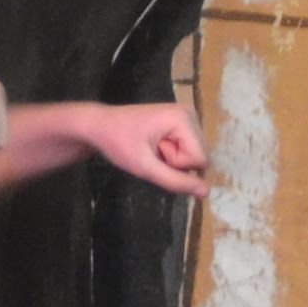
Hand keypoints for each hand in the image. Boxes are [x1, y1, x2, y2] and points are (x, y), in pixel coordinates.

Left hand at [72, 102, 209, 195]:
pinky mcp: (181, 122)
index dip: (176, 166)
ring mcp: (187, 116)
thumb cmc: (118, 143)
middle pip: (199, 156)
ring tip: (151, 149)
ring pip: (194, 154)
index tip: (153, 154)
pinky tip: (155, 146)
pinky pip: (188, 149)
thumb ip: (176, 181)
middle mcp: (190, 114)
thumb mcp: (145, 167)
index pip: (200, 160)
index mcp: (184, 118)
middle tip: (151, 152)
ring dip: (172, 159)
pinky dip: (171, 153)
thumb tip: (207, 192)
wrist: (100, 125)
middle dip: (175, 162)